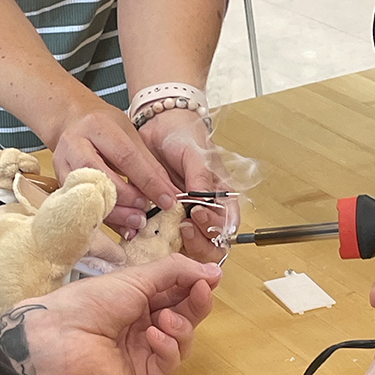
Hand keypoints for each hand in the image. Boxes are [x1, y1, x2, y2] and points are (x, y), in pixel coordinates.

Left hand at [17, 254, 220, 374]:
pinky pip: (169, 363)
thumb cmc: (90, 301)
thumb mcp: (135, 278)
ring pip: (182, 342)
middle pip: (185, 317)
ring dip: (181, 326)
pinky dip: (168, 347)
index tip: (211, 277)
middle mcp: (144, 326)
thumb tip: (213, 271)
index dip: (195, 285)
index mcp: (140, 301)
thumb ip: (175, 272)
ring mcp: (144, 353)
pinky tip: (154, 335)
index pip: (178, 293)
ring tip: (163, 318)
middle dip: (196, 304)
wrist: (60, 336)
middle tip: (201, 292)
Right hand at [51, 104, 178, 234]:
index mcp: (97, 126)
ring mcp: (62, 165)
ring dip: (117, 214)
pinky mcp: (60, 184)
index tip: (167, 200)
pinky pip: (83, 207)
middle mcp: (74, 144)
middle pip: (101, 177)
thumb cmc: (104, 128)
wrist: (72, 122)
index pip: (126, 157)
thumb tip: (170, 194)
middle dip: (128, 198)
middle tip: (146, 210)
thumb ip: (149, 165)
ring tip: (137, 221)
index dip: (148, 181)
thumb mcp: (129, 135)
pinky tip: (123, 228)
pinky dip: (106, 220)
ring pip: (88, 196)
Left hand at [139, 109, 239, 262]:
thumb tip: (203, 202)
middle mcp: (205, 212)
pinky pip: (162, 238)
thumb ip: (201, 178)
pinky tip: (147, 231)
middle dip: (199, 242)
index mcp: (221, 198)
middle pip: (211, 245)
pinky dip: (156, 240)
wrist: (158, 126)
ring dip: (179, 245)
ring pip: (188, 247)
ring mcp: (184, 218)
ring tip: (167, 228)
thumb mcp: (196, 154)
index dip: (216, 228)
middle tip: (183, 226)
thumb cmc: (185, 136)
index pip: (227, 226)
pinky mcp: (163, 219)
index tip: (198, 214)